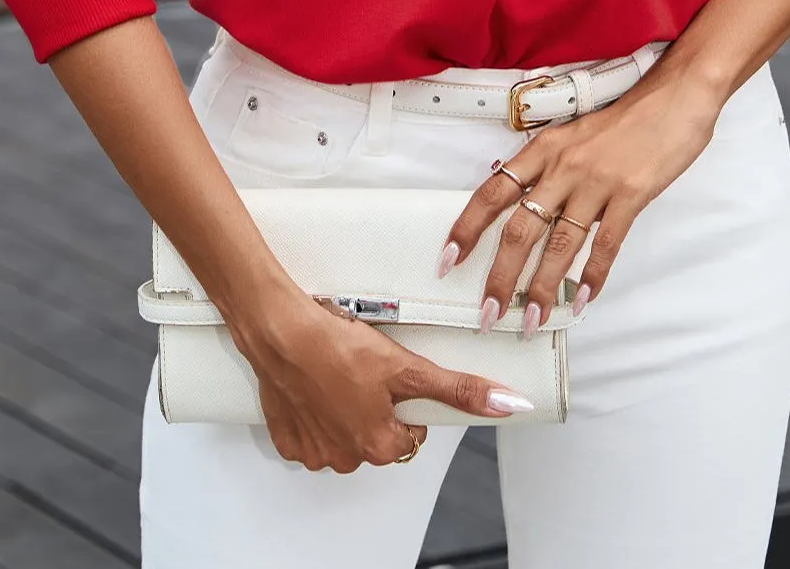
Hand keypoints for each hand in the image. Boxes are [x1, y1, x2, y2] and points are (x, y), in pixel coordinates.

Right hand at [220, 273, 534, 471]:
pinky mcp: (286, 438)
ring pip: (343, 432)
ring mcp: (313, 452)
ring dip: (343, 408)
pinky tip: (314, 383)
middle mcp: (346, 458)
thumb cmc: (338, 347)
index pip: (411, 432)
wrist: (281, 331)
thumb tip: (508, 404)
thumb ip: (459, 390)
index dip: (406, 400)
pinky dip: (313, 409)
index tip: (392, 377)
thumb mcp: (408, 367)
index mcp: (380, 446)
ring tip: (337, 371)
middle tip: (364, 369)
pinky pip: (309, 430)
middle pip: (376, 434)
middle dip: (374, 405)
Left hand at [440, 59, 724, 336]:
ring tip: (532, 319)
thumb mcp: (573, 133)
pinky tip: (584, 298)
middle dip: (501, 277)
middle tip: (489, 312)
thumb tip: (521, 202)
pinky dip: (593, 275)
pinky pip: (606, 244)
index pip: (493, 193)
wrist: (674, 98)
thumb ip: (549, 167)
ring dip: (543, 287)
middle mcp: (563, 167)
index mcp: (544, 148)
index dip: (467, 229)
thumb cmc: (624, 117)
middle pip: (520, 229)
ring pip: (559, 245)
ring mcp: (597, 182)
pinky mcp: (631, 195)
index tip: (448, 261)